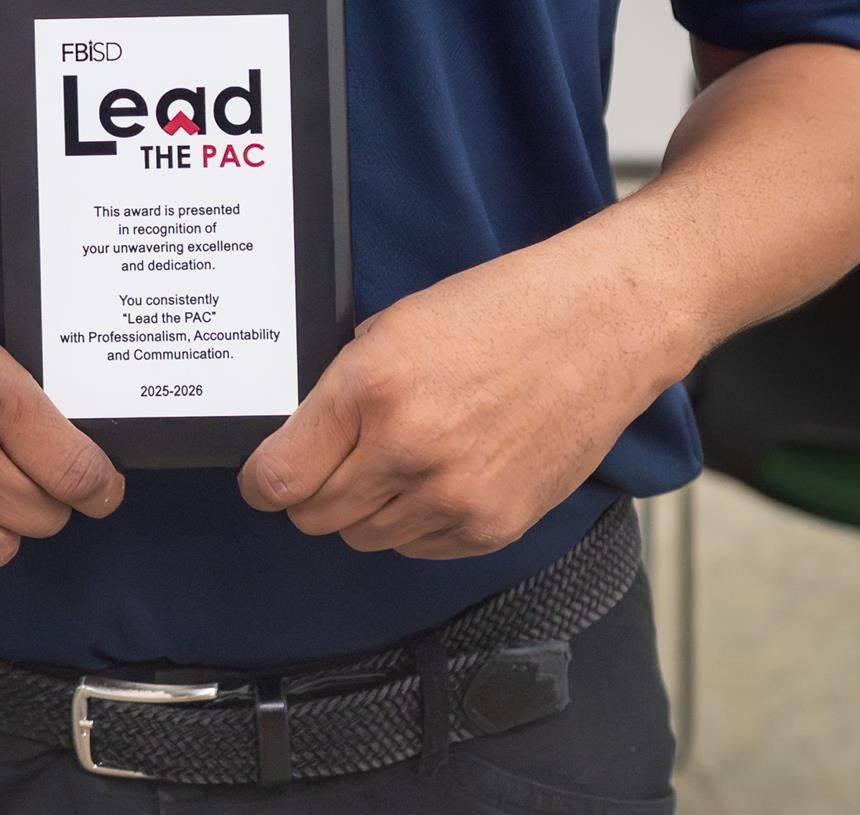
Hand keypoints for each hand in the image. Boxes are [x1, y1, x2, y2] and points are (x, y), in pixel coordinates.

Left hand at [236, 239, 670, 557]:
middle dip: (312, 493)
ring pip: (366, 539)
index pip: (279, 477)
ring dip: (367, 509)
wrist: (597, 328)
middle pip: (316, 517)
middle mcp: (406, 450)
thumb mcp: (395, 324)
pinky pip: (421, 549)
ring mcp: (453, 496)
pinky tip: (441, 473)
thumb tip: (302, 433)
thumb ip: (344, 385)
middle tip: (331, 463)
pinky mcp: (492, 527)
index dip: (263, 482)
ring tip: (399, 457)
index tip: (265, 478)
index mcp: (371, 388)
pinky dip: (417, 523)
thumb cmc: (502, 311)